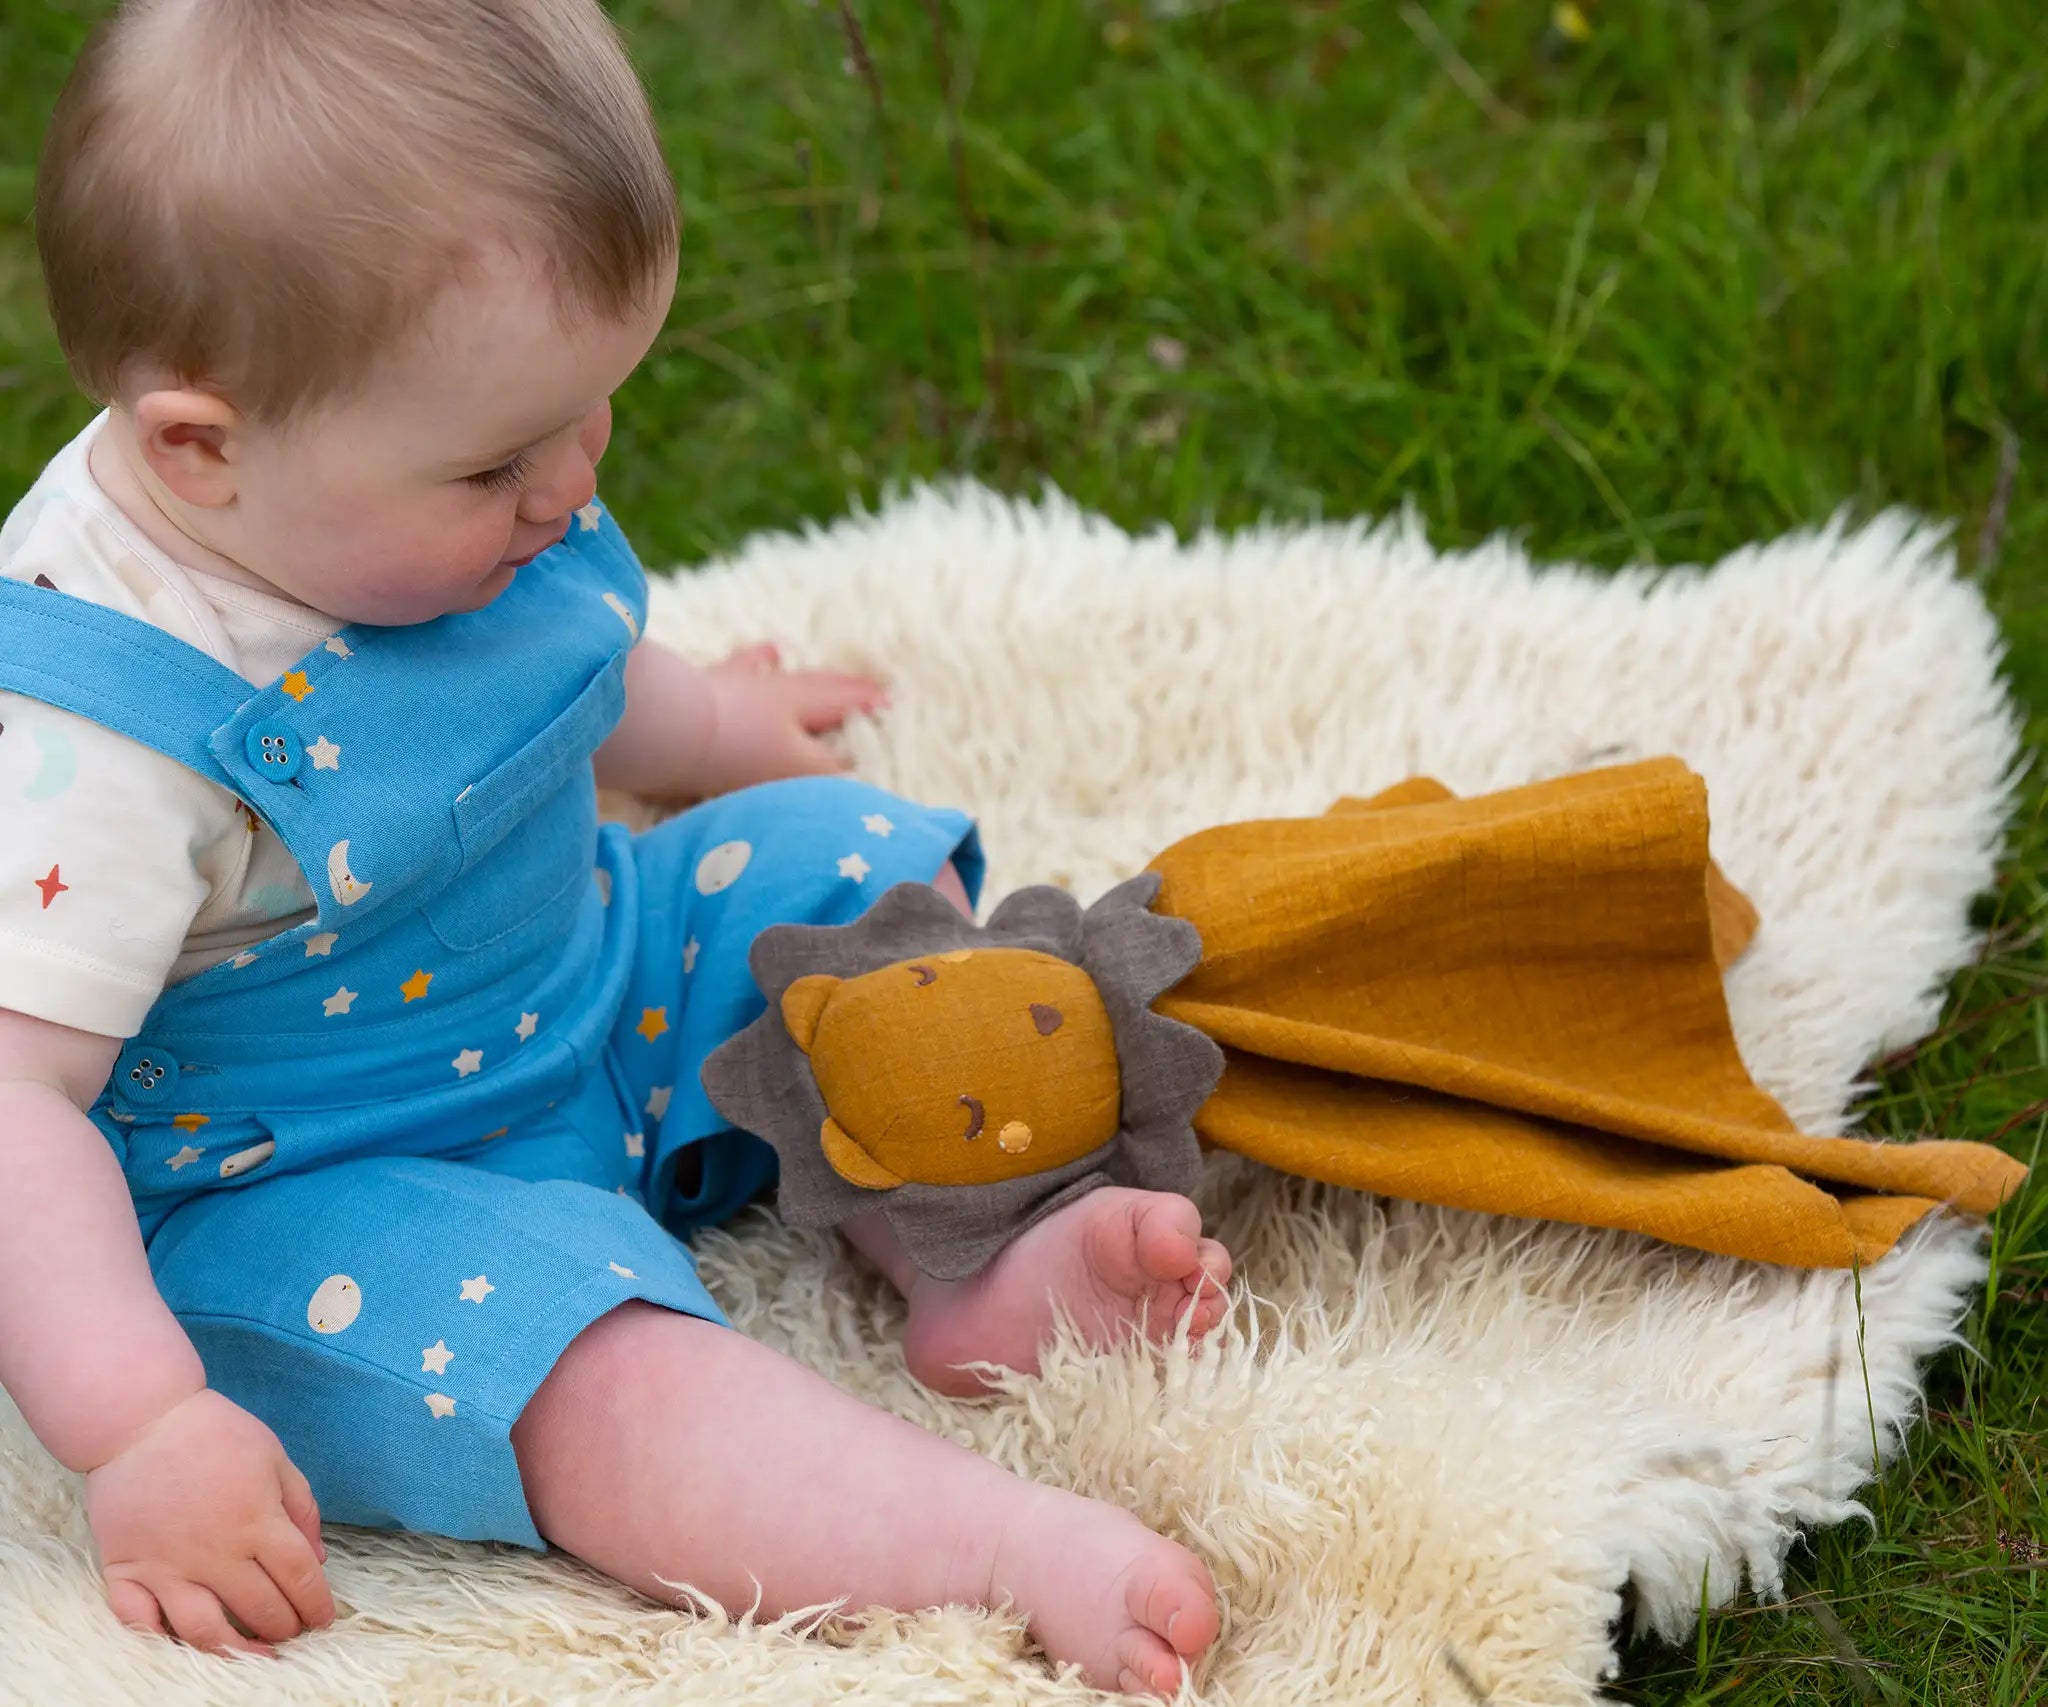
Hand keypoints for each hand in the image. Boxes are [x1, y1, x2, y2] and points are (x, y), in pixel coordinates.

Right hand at [85, 1388, 333, 1656]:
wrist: (141, 1418)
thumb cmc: (214, 1432)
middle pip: (260, 1608)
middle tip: (293, 1631)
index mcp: (258, 1520)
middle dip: (285, 1627)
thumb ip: (302, 1508)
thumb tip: (319, 1559)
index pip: (300, 1577)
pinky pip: (138, 1621)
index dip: (317, 1604)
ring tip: (255, 1656)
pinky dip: (158, 1640)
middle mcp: (215, 1551)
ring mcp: (166, 1565)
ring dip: (235, 1651)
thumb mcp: (275, 1457)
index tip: (324, 1619)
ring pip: (204, 1630)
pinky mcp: (124, 1568)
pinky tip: (183, 1644)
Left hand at [696, 641, 889, 794]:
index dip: (868, 702)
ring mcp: (734, 684)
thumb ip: (828, 771)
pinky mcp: (699, 689)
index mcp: (801, 702)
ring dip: (780, 667)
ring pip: (766, 672)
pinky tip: (743, 658)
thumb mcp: (795, 768)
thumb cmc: (739, 751)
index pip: (844, 701)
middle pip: (814, 683)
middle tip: (862, 684)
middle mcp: (772, 686)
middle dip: (841, 686)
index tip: (890, 701)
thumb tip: (854, 771)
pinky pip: (728, 672)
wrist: (666, 729)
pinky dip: (741, 664)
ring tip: (781, 653)